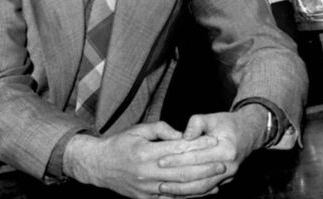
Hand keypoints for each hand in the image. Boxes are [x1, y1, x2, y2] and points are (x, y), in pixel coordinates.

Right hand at [63, 121, 224, 197]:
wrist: (99, 166)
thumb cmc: (120, 143)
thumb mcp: (139, 130)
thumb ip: (162, 130)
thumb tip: (183, 135)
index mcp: (145, 152)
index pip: (178, 149)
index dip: (197, 146)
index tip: (213, 141)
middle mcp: (147, 172)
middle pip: (182, 171)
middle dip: (205, 168)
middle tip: (222, 163)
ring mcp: (147, 189)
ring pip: (179, 189)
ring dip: (201, 185)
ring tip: (218, 179)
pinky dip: (188, 197)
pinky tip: (202, 193)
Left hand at [156, 106, 267, 188]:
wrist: (250, 132)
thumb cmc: (228, 123)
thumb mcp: (212, 117)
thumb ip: (196, 124)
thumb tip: (182, 137)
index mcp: (226, 150)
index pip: (196, 157)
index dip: (177, 159)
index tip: (160, 160)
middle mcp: (229, 167)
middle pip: (198, 177)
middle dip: (176, 179)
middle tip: (158, 179)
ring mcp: (229, 177)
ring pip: (202, 188)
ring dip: (181, 191)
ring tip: (163, 190)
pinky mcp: (226, 182)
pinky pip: (206, 191)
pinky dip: (190, 193)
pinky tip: (176, 193)